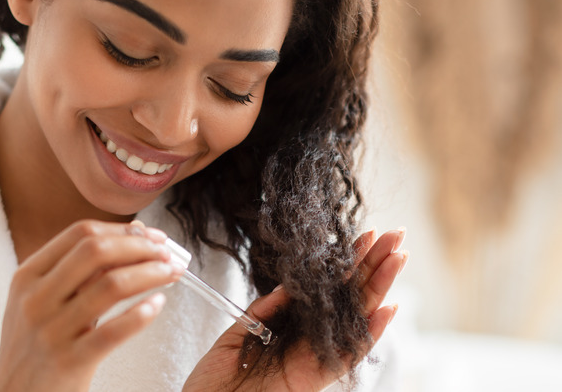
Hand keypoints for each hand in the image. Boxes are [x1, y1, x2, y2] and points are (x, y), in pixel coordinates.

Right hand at [0, 220, 183, 391]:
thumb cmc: (34, 343)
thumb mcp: (41, 298)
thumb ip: (79, 270)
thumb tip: (135, 234)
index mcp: (28, 276)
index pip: (80, 234)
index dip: (122, 229)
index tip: (150, 234)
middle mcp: (37, 299)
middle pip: (96, 251)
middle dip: (139, 246)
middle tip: (165, 253)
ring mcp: (52, 330)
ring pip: (111, 286)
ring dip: (150, 274)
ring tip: (170, 273)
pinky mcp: (70, 361)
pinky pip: (114, 331)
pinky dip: (142, 314)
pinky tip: (157, 304)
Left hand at [183, 229, 407, 391]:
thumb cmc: (216, 377)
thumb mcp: (239, 331)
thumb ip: (267, 309)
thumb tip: (292, 283)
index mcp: (291, 324)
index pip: (326, 288)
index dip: (346, 262)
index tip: (364, 235)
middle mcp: (309, 339)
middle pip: (350, 298)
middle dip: (374, 266)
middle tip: (395, 236)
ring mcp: (315, 357)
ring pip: (356, 319)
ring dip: (379, 289)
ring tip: (398, 258)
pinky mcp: (315, 378)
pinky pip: (348, 355)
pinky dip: (369, 333)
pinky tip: (388, 308)